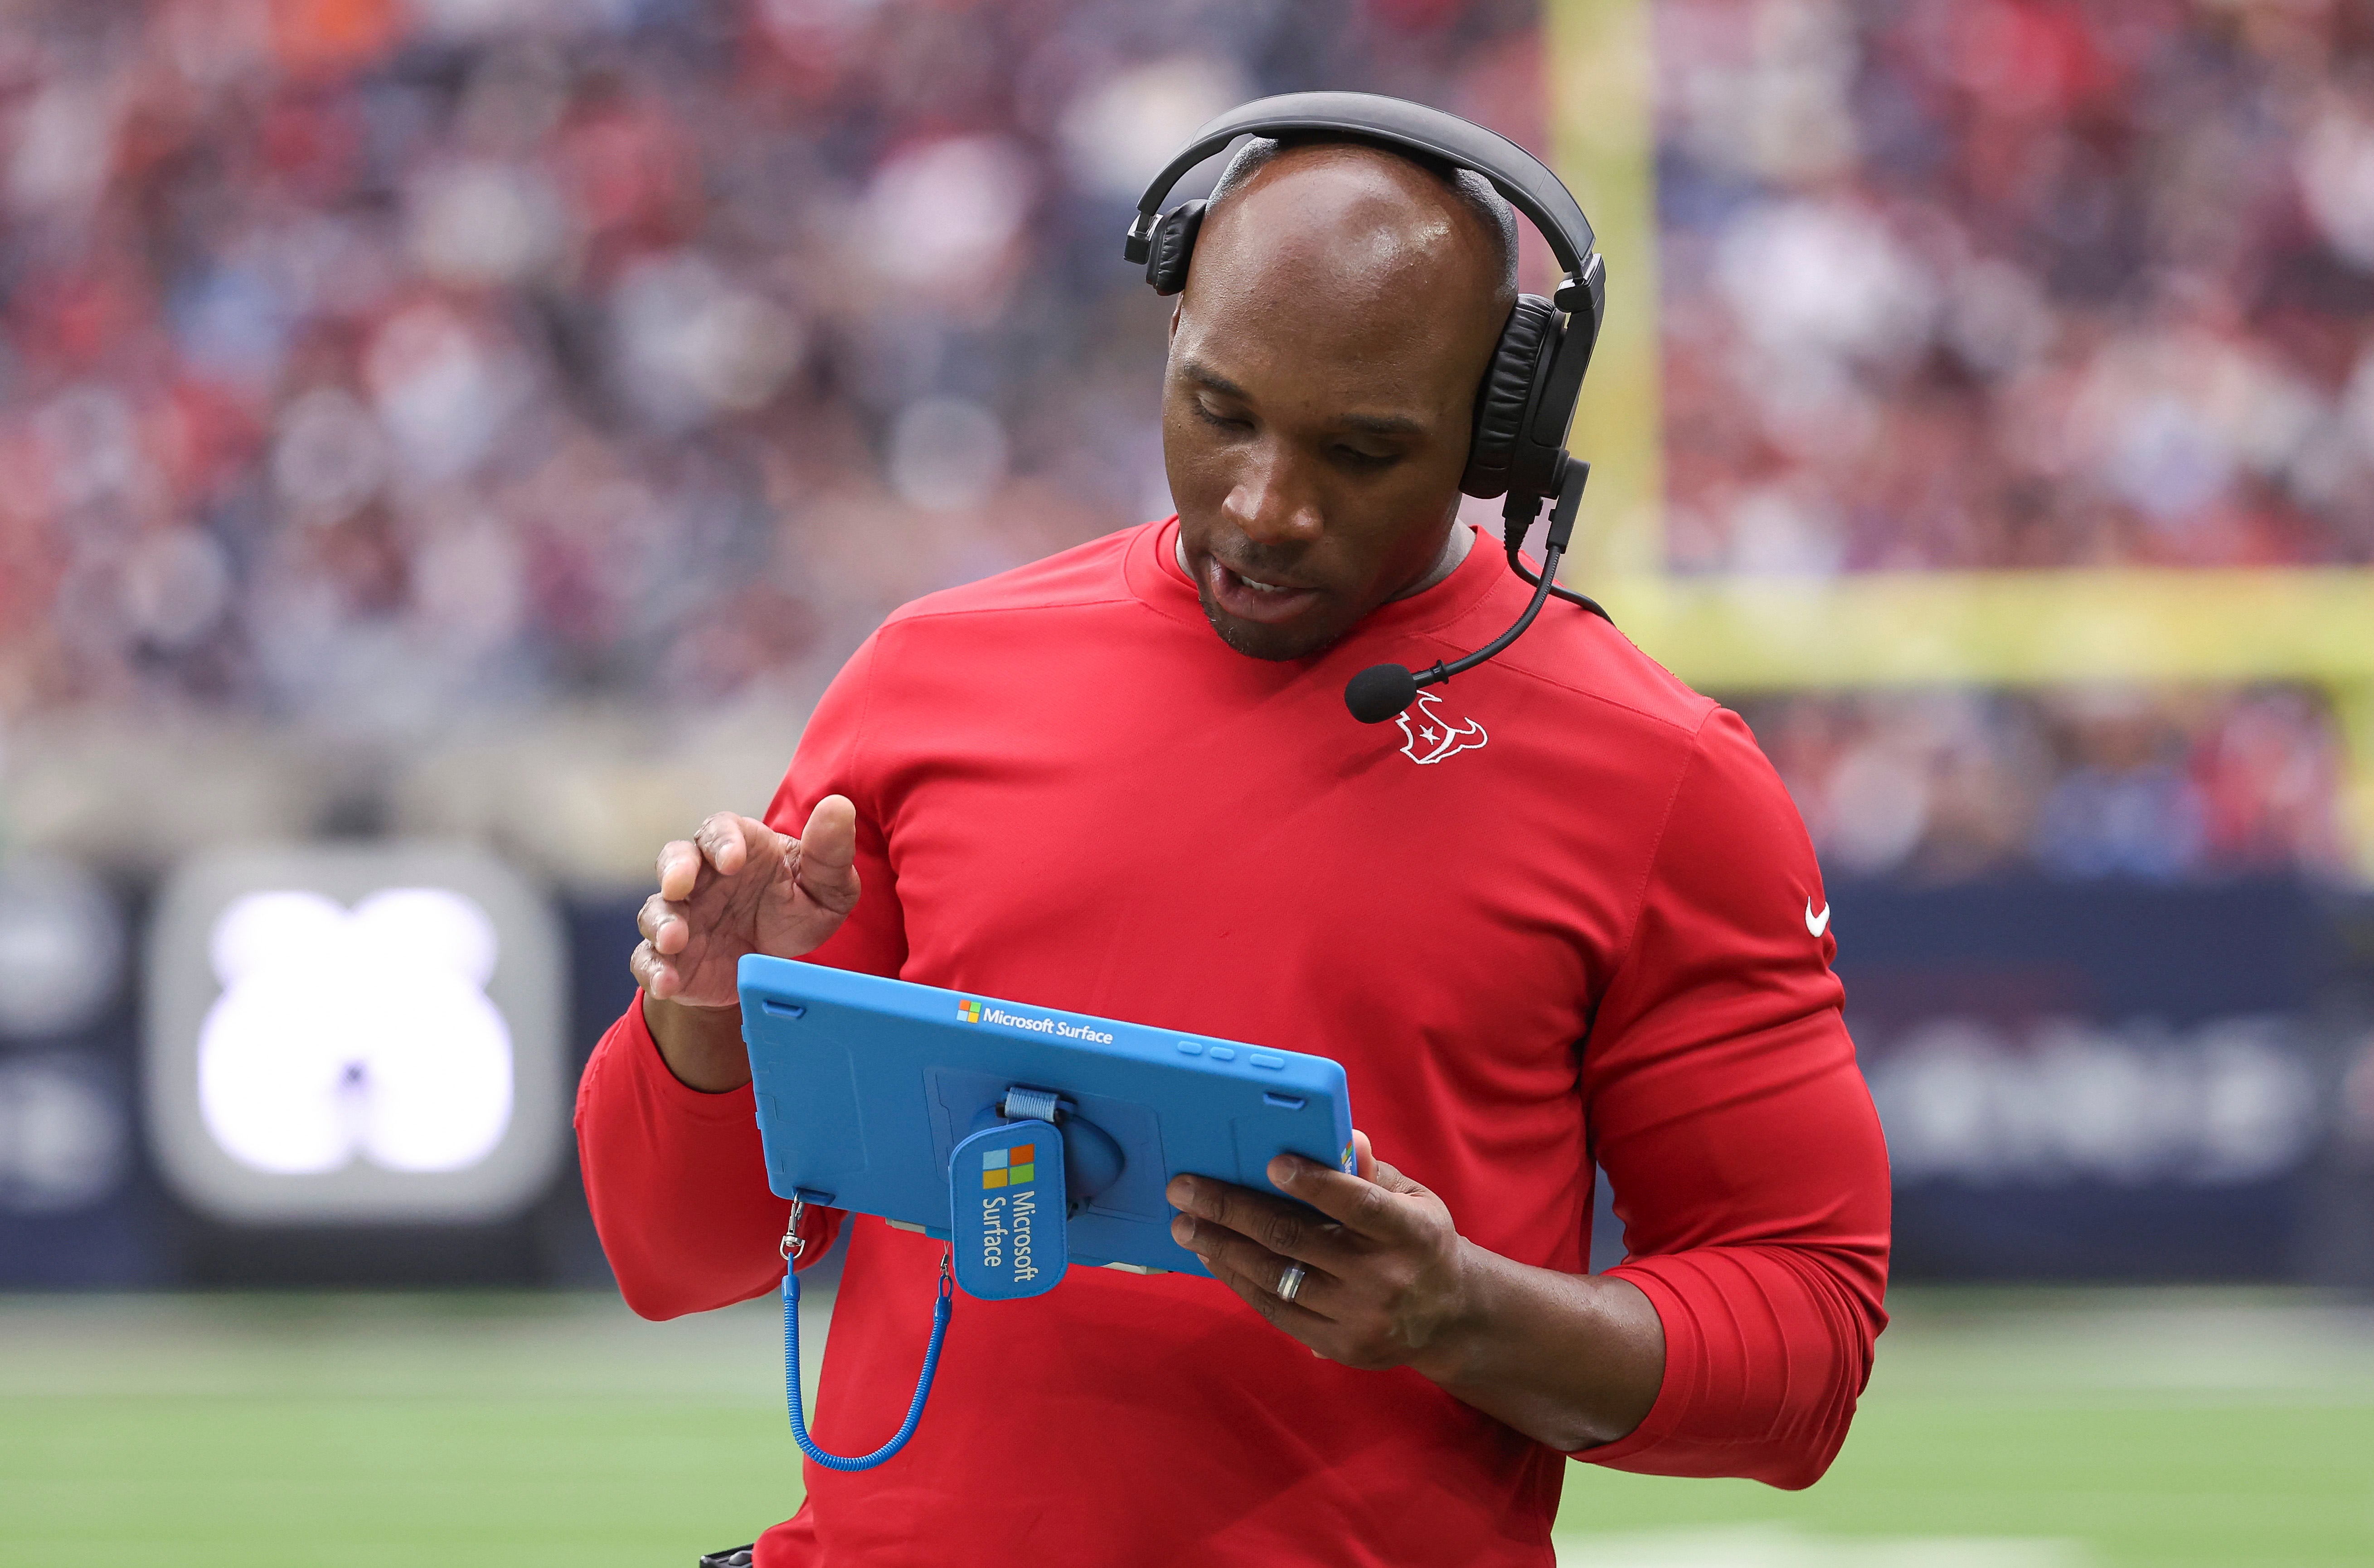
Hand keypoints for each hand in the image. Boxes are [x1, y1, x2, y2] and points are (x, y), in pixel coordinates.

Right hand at [630, 797, 860, 1007]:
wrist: (775, 967)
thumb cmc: (798, 911)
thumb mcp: (827, 888)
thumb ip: (831, 852)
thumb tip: (838, 805)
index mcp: (739, 849)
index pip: (720, 829)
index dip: (721, 841)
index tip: (733, 860)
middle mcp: (702, 878)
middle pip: (673, 859)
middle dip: (674, 870)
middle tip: (679, 886)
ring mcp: (682, 917)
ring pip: (654, 909)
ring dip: (660, 923)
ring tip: (674, 941)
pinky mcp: (670, 958)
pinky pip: (647, 959)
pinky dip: (652, 970)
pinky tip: (668, 983)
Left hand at [1165, 1131, 1479, 1375]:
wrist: (1450, 1319)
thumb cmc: (1419, 1242)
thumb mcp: (1413, 1199)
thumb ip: (1371, 1172)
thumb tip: (1343, 1136)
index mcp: (1410, 1232)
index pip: (1358, 1203)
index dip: (1315, 1183)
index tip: (1271, 1163)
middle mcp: (1384, 1277)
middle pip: (1296, 1239)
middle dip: (1231, 1211)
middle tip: (1185, 1190)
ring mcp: (1359, 1317)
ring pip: (1277, 1278)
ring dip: (1222, 1248)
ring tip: (1186, 1225)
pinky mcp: (1339, 1345)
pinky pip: (1276, 1311)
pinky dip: (1240, 1281)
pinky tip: (1214, 1257)